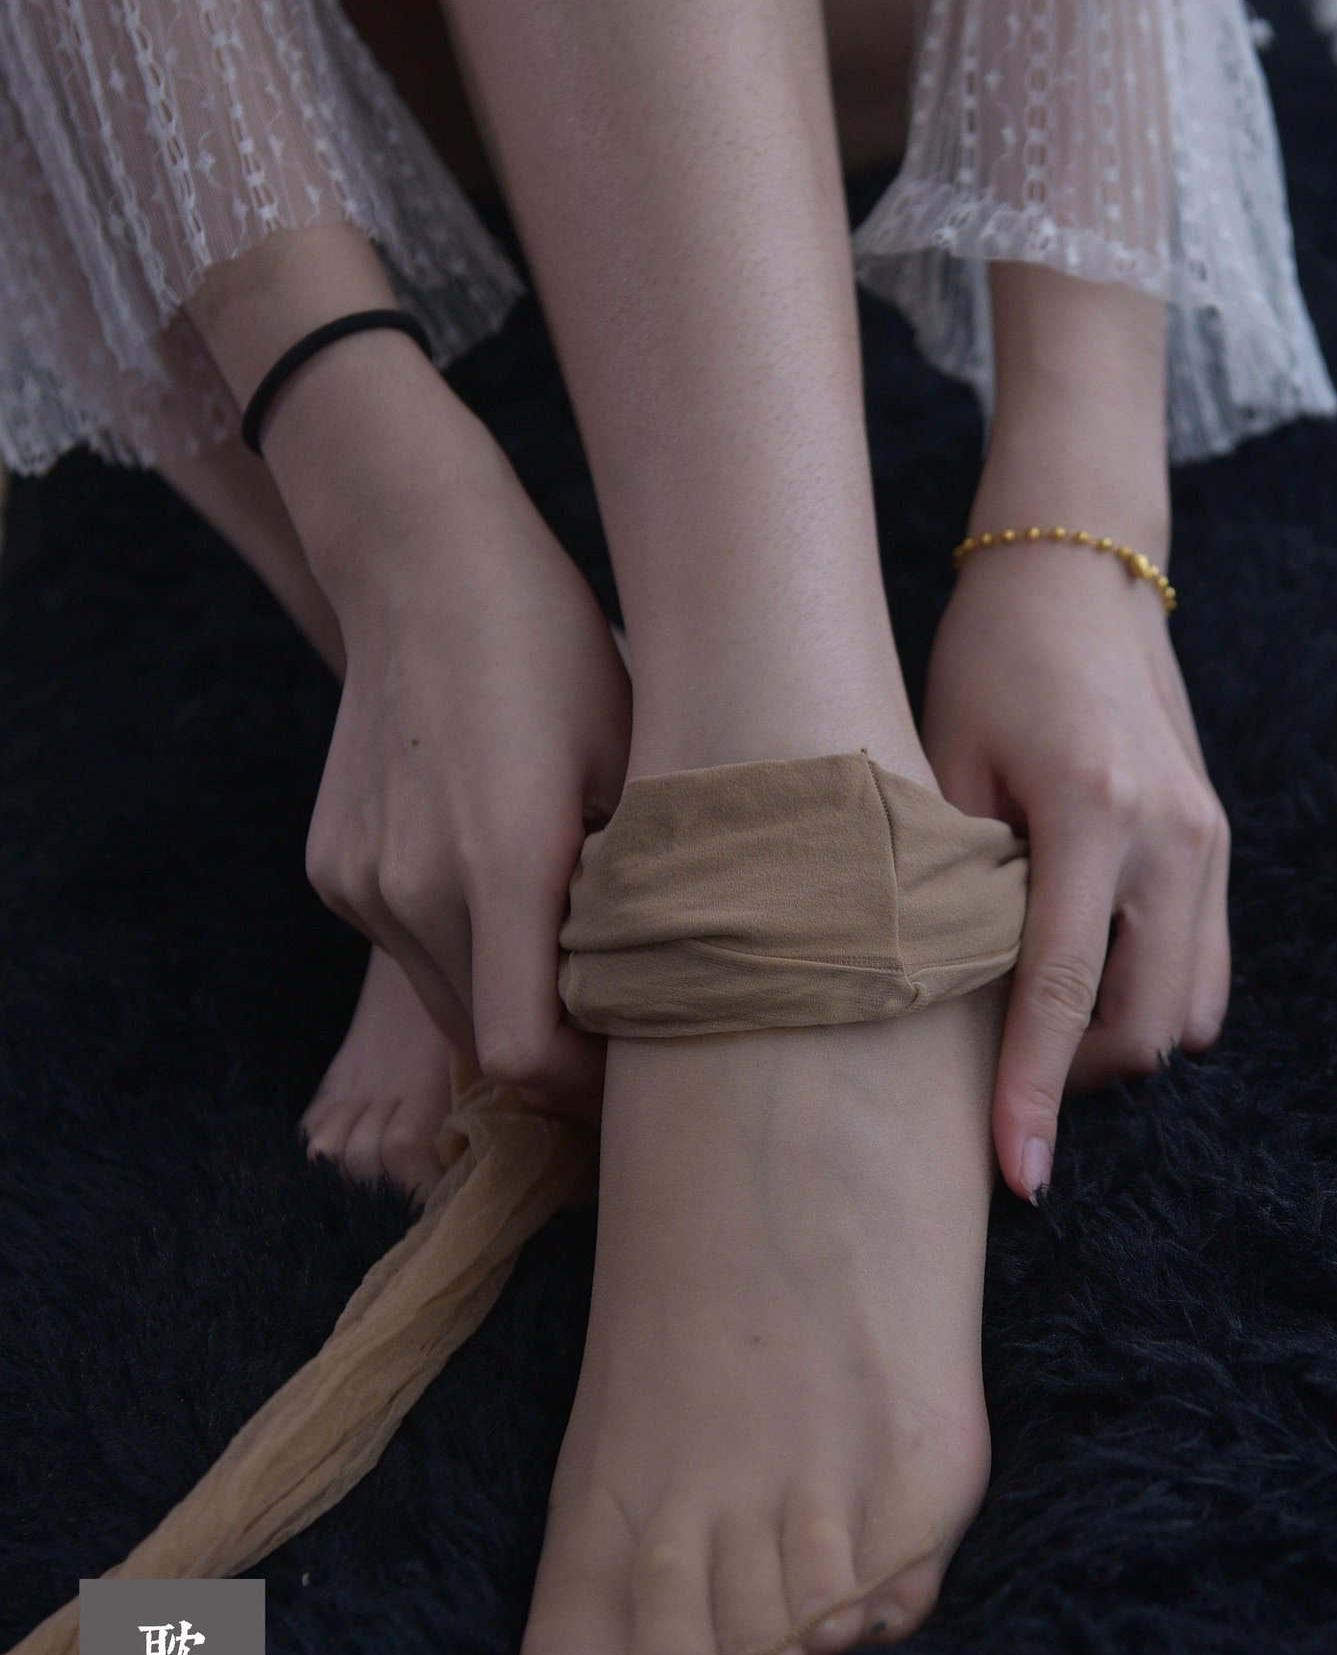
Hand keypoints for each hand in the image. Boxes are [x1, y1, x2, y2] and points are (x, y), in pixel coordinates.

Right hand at [184, 225, 630, 1113]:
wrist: (426, 566)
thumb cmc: (560, 652)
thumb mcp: (635, 761)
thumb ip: (642, 893)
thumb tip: (687, 992)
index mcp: (500, 866)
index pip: (523, 1057)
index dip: (587, 1088)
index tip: (643, 1074)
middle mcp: (413, 887)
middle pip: (483, 1046)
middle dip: (558, 1058)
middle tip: (627, 1036)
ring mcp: (360, 881)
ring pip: (443, 1001)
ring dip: (507, 1001)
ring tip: (573, 956)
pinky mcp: (332, 866)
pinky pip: (405, 946)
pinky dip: (459, 950)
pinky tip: (506, 892)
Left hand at [921, 534, 1229, 1202]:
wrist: (1078, 575)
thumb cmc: (987, 663)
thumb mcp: (944, 760)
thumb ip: (953, 884)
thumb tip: (939, 1009)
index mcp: (1093, 811)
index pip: (1061, 992)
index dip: (1034, 1095)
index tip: (1014, 1177)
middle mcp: (1173, 834)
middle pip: (1148, 1026)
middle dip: (1078, 1080)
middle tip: (1005, 1088)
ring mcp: (1210, 840)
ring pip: (1193, 1010)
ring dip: (1119, 1044)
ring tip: (1040, 1032)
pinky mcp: (1220, 842)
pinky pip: (1206, 965)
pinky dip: (1152, 998)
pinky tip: (1085, 982)